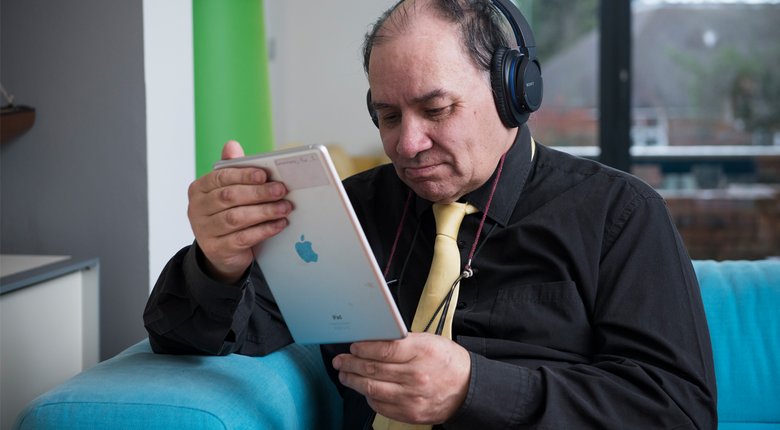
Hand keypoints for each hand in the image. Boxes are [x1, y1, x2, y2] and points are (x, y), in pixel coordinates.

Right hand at [187, 140, 291, 282]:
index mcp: (199, 188)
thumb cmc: (228, 213)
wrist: (222, 250)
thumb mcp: (229, 191)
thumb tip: (232, 144)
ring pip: (236, 218)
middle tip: (281, 190)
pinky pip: (243, 238)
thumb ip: (233, 170)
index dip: (243, 175)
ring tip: (284, 208)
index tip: (264, 175)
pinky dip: (264, 230)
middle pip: (229, 197)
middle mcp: (197, 208)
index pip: (220, 178)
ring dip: (264, 212)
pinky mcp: (217, 249)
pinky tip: (279, 224)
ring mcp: (204, 230)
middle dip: (258, 193)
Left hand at [332, 333, 470, 423]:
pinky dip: (369, 397)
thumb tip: (373, 340)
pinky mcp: (410, 414)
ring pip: (372, 388)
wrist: (468, 388)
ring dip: (354, 381)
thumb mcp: (429, 341)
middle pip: (373, 369)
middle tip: (341, 361)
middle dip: (351, 364)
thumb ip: (402, 341)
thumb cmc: (447, 362)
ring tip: (346, 375)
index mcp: (421, 352)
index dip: (363, 348)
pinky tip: (365, 390)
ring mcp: (412, 397)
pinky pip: (380, 406)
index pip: (383, 349)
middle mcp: (416, 376)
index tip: (353, 347)